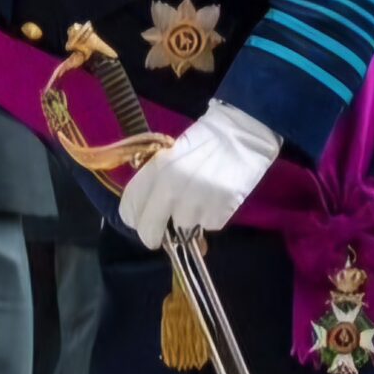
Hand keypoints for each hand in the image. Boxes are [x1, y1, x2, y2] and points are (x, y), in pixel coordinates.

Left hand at [117, 102, 281, 248]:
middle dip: (152, 236)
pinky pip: (209, 225)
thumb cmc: (203, 142)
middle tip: (157, 239)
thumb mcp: (170, 155)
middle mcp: (173, 186)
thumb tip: (145, 211)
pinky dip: (210, 219)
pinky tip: (215, 203)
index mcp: (157, 169)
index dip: (134, 219)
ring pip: (182, 228)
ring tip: (196, 206)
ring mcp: (198, 198)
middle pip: (151, 227)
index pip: (131, 207)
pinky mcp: (223, 205)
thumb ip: (155, 181)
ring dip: (186, 223)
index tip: (138, 224)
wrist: (242, 133)